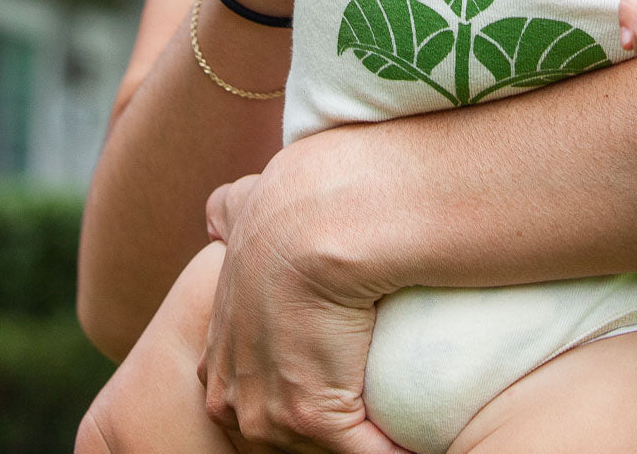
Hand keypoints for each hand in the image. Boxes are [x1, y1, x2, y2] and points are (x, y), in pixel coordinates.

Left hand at [200, 147, 406, 453]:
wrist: (318, 221)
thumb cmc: (289, 208)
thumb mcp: (242, 208)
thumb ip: (228, 213)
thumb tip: (218, 215)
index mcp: (220, 358)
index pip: (248, 398)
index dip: (284, 389)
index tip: (323, 371)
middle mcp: (236, 398)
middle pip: (280, 434)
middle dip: (317, 424)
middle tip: (363, 400)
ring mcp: (272, 415)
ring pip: (320, 447)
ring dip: (359, 439)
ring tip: (400, 423)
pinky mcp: (316, 419)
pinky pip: (363, 452)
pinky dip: (392, 449)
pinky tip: (418, 441)